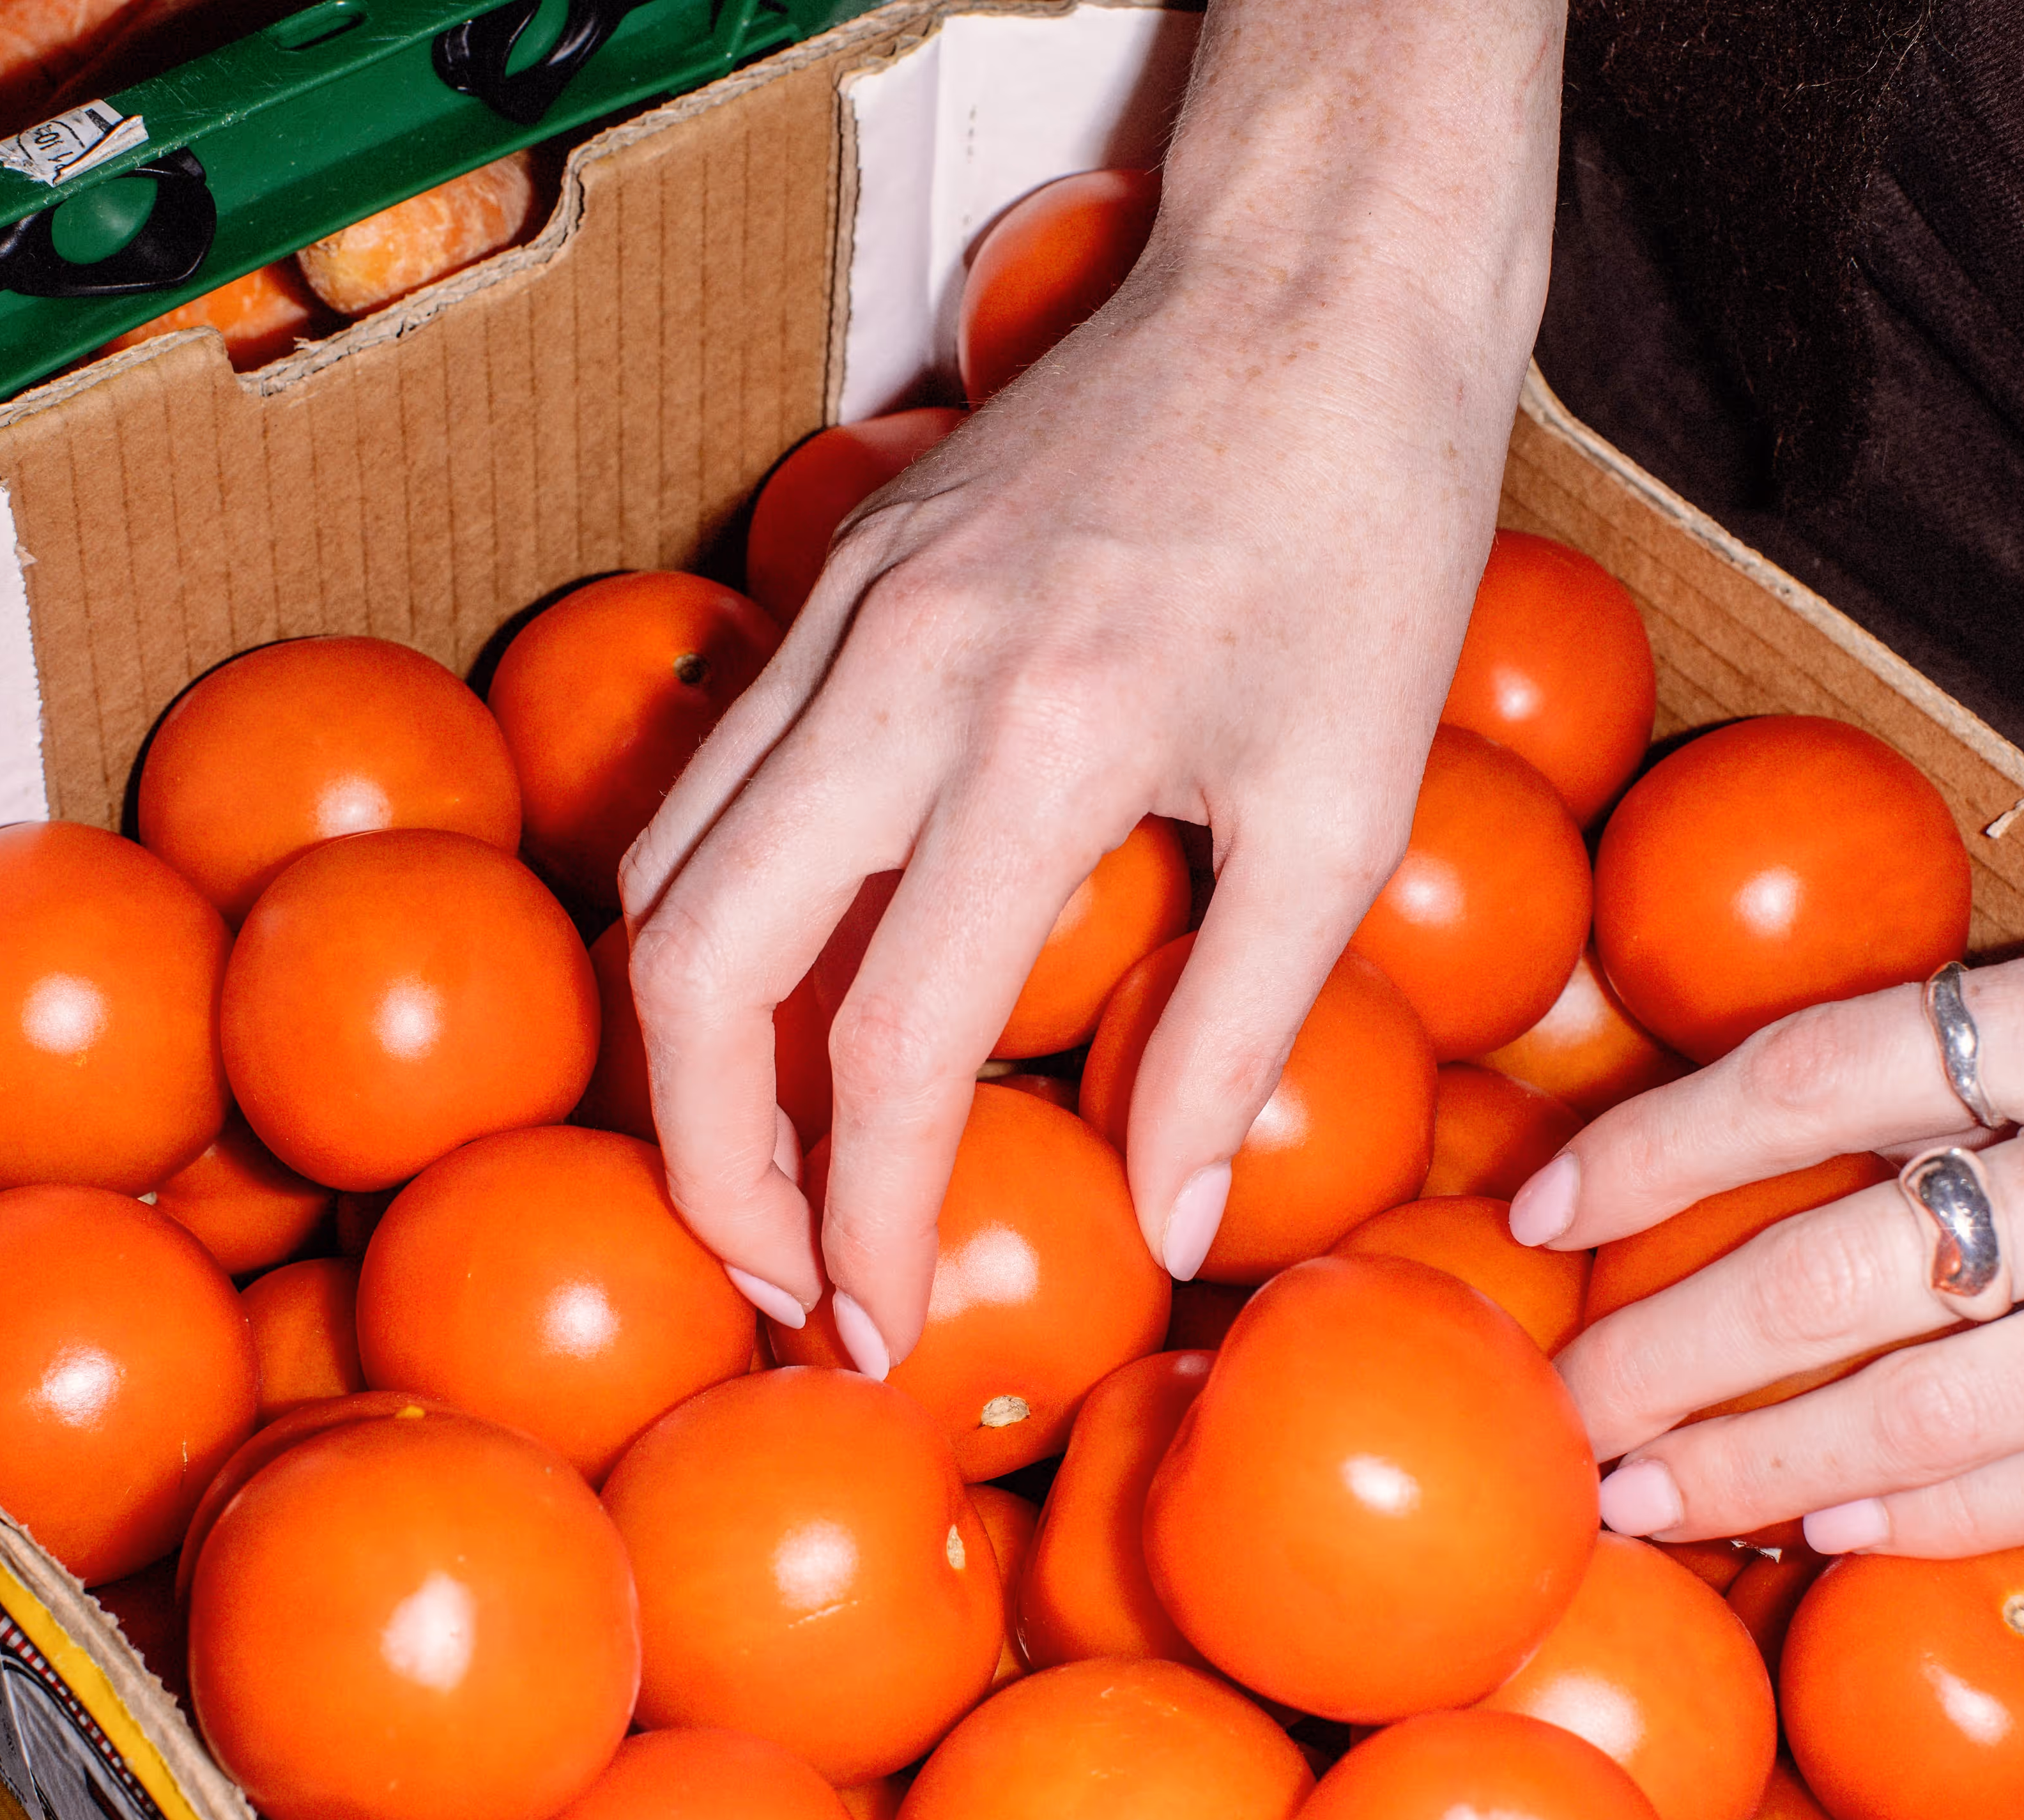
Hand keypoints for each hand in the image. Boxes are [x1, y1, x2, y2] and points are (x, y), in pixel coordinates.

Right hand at [620, 0, 1564, 1367]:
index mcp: (1039, 734)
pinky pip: (712, 784)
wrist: (1309, 285)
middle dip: (707, 1160)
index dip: (864, 1219)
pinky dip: (715, 921)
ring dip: (686, 1050)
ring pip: (660, 871)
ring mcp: (836, 615)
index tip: (882, 1329)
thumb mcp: (1344, 802)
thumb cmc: (1363, 531)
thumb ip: (1236, 1025)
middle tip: (778, 1276)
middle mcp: (894, 672)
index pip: (886, 1041)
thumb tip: (1163, 1225)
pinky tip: (790, 998)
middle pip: (691, 964)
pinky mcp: (828, 583)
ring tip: (769, 1169)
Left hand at [1516, 907, 2023, 1556]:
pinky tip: (1820, 1529)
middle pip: (1836, 1267)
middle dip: (1666, 1349)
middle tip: (1553, 1406)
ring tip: (1636, 1499)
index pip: (1815, 1070)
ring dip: (1756, 1464)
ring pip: (1924, 1406)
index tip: (1547, 1207)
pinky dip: (1922, 1515)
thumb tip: (1828, 1115)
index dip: (1656, 1146)